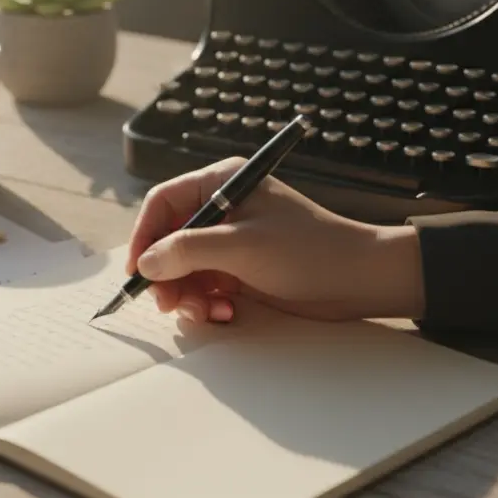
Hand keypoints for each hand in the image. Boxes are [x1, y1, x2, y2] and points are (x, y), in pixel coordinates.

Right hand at [126, 157, 425, 323]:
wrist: (360, 279)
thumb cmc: (308, 250)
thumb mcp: (242, 247)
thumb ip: (188, 251)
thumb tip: (146, 263)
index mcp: (222, 183)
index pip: (164, 203)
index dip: (144, 236)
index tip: (137, 272)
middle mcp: (224, 209)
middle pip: (170, 239)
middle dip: (167, 274)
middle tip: (169, 304)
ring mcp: (233, 241)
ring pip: (185, 268)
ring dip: (187, 294)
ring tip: (204, 312)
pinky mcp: (243, 269)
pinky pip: (207, 285)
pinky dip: (208, 302)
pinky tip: (225, 314)